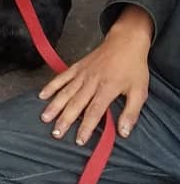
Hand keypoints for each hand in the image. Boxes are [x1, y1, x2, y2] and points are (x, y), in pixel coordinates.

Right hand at [39, 5, 152, 144]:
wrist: (125, 43)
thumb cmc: (133, 69)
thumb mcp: (140, 92)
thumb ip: (131, 113)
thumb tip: (124, 132)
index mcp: (107, 89)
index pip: (94, 111)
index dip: (86, 127)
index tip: (78, 140)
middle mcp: (91, 82)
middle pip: (76, 103)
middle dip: (65, 119)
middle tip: (55, 133)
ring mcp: (81, 74)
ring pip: (65, 92)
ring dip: (54, 105)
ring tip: (45, 118)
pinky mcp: (76, 67)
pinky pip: (61, 77)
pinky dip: (51, 86)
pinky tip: (42, 95)